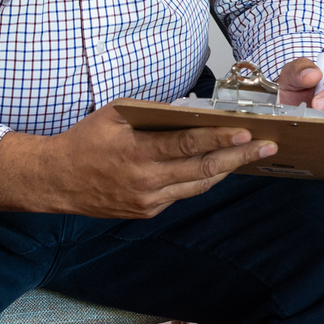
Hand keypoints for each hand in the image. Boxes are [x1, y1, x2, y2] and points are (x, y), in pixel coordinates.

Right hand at [0, 103, 277, 217]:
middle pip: (202, 169)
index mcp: (136, 152)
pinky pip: (182, 193)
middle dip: (240, 157)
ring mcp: (147, 201)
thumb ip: (152, 114)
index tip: (247, 132)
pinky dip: (202, 179)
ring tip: (253, 155)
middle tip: (267, 146)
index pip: (187, 145)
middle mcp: (144, 181)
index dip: (220, 139)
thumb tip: (192, 111)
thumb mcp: (115, 115)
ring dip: (227, 170)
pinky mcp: (147, 212)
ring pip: (198, 185)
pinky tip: (220, 168)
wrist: (55, 181)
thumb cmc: (85, 140)